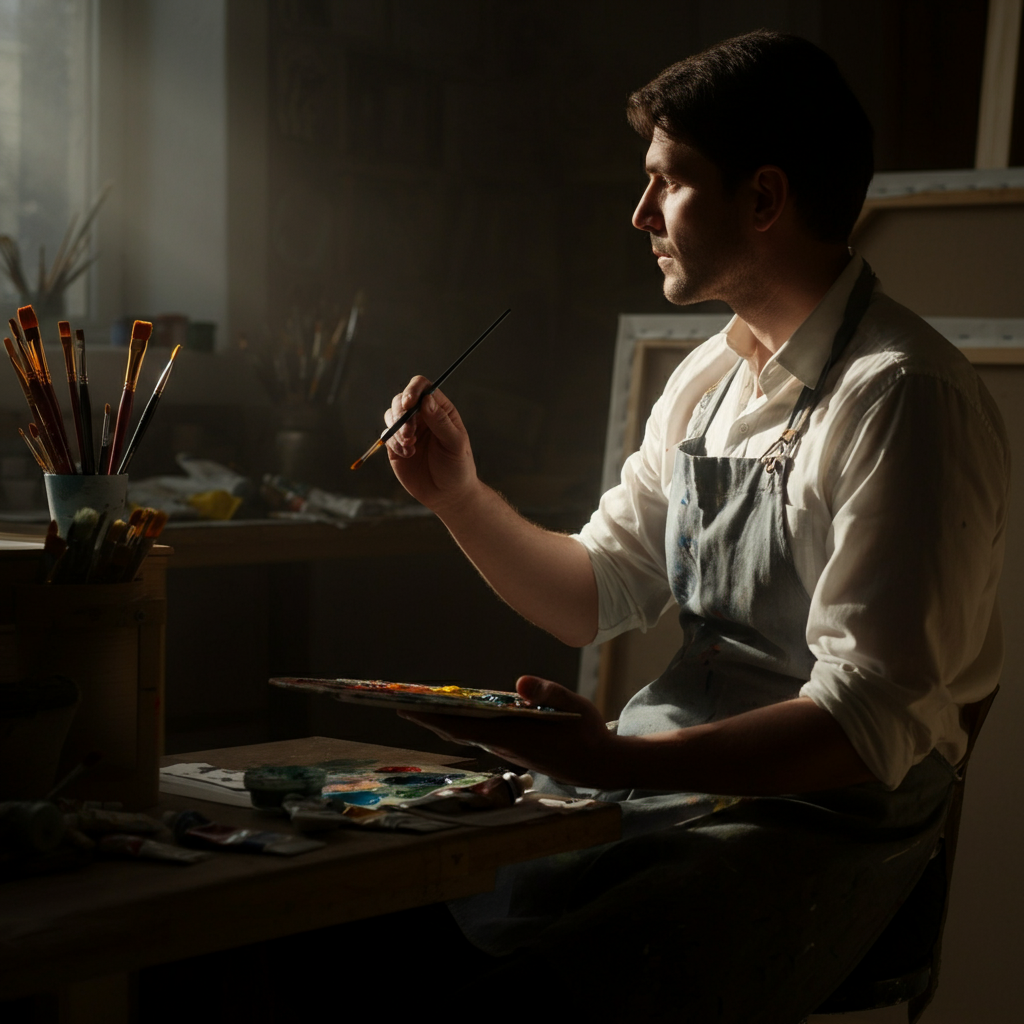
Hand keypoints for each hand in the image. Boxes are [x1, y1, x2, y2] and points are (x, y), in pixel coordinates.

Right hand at [385, 376, 478, 513]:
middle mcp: (422, 416)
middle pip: (402, 399)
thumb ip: (441, 421)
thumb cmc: (457, 467)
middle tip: (409, 435)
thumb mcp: (454, 444)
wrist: (447, 495)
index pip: (423, 388)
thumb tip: (425, 399)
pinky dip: (394, 443)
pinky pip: (387, 435)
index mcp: (440, 410)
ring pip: (391, 415)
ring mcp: (408, 430)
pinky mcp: (396, 445)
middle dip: (401, 414)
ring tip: (410, 446)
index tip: (409, 404)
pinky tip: (409, 454)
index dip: (413, 390)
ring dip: (397, 429)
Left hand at [400, 676, 623, 787]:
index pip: (463, 724)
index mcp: (512, 735)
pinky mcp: (509, 750)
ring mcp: (504, 750)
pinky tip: (448, 715)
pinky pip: (474, 736)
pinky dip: (456, 725)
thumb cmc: (586, 732)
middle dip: (425, 717)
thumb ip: (548, 693)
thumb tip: (520, 683)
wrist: (597, 767)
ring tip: (413, 705)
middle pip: (455, 730)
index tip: (406, 707)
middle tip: (396, 702)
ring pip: (463, 734)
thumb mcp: (574, 705)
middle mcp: (502, 745)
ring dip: (437, 722)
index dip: (432, 717)